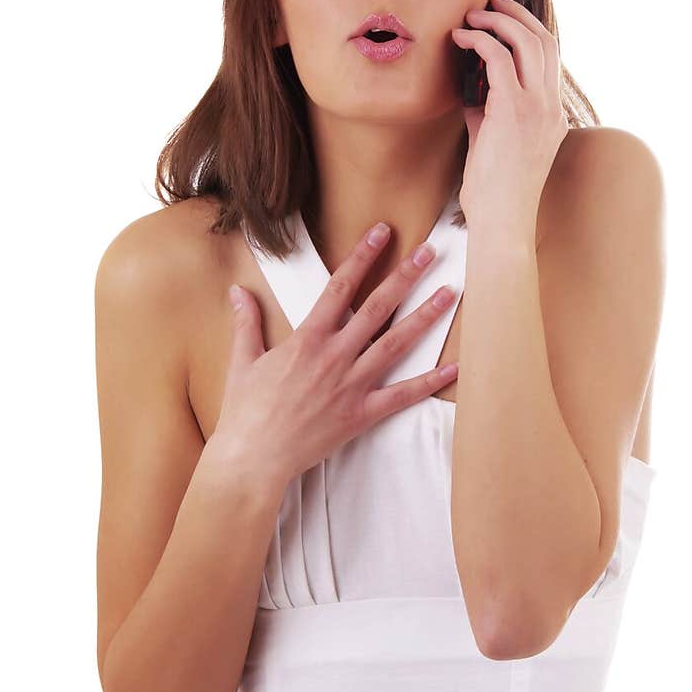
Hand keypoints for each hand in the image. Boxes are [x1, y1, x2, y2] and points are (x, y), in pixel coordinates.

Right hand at [213, 228, 458, 485]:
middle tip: (429, 252)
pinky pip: (402, 396)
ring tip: (449, 294)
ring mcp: (351, 385)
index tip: (382, 233)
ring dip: (425, 317)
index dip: (363, 257)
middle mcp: (334, 356)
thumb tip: (237, 291)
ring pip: (396, 344)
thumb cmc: (245, 412)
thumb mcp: (242, 361)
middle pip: (377, 308)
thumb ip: (246, 322)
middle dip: (405, 276)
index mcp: (307, 339)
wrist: (254, 458)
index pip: (340, 288)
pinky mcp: (361, 414)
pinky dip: (429, 382)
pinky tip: (453, 368)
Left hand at [452, 0, 567, 227]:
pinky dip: (480, 40)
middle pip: (545, 41)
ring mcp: (537, 108)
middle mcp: (551, 107)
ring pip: (527, 42)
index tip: (504, 18)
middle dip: (517, 14)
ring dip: (499, 20)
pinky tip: (461, 38)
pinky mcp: (514, 111)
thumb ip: (486, 114)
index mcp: (553, 116)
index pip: (549, 59)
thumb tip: (470, 90)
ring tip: (473, 14)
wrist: (502, 221)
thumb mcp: (493, 145)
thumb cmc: (495, 194)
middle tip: (492, 0)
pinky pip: (498, 57)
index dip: (527, 31)